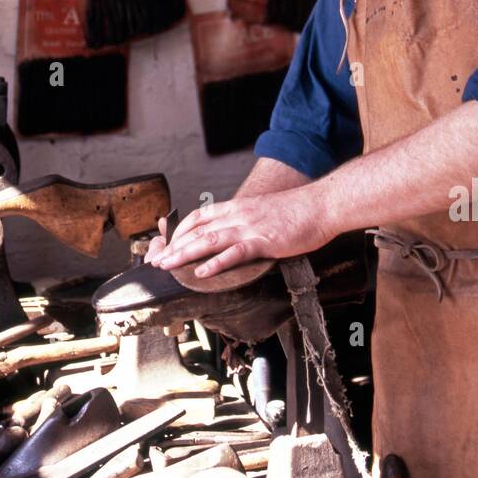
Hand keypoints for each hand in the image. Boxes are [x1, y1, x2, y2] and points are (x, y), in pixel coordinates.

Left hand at [151, 186, 332, 279]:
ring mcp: (250, 227)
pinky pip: (235, 252)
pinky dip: (216, 263)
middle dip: (174, 246)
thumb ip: (247, 220)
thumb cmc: (298, 211)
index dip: (179, 231)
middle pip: (198, 230)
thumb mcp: (264, 211)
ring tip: (167, 266)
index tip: (166, 244)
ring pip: (209, 240)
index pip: (200, 216)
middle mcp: (239, 215)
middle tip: (156, 261)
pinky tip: (201, 272)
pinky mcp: (264, 240)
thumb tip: (236, 234)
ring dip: (184, 254)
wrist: (321, 204)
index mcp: (238, 207)